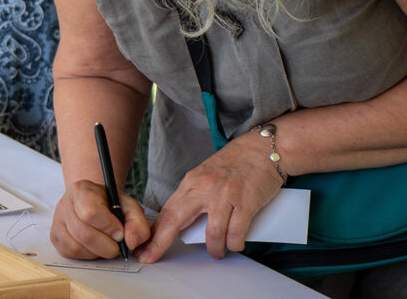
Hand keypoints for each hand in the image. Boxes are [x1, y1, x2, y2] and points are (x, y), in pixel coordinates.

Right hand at [50, 180, 149, 259]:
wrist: (92, 201)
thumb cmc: (109, 203)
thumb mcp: (128, 205)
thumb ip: (137, 222)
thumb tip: (131, 242)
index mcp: (82, 190)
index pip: (90, 213)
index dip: (108, 227)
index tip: (120, 233)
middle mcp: (65, 204)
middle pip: (84, 234)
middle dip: (107, 246)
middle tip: (117, 244)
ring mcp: (58, 221)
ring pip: (77, 247)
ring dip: (98, 252)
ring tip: (107, 244)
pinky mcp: (55, 237)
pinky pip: (71, 253)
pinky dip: (87, 255)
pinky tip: (95, 246)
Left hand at [135, 131, 283, 262]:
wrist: (262, 149)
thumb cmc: (236, 163)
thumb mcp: (206, 175)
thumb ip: (194, 196)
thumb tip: (182, 222)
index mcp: (191, 182)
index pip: (167, 211)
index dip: (154, 233)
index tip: (144, 249)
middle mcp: (204, 187)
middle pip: (176, 220)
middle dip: (161, 243)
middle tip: (154, 257)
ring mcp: (224, 195)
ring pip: (212, 233)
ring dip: (214, 248)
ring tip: (217, 251)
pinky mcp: (246, 202)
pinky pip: (236, 232)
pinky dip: (234, 243)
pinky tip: (235, 244)